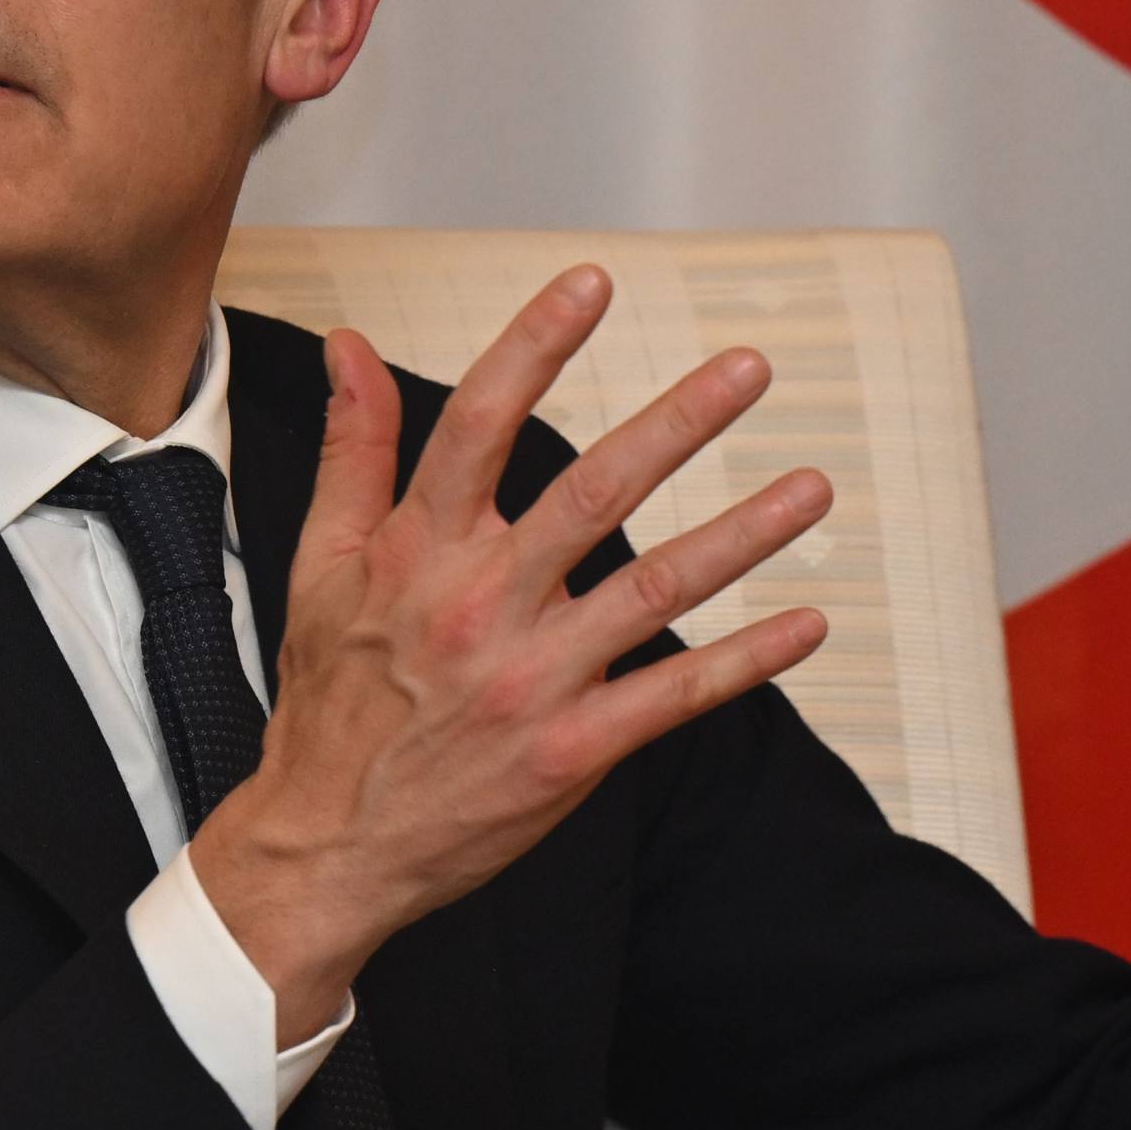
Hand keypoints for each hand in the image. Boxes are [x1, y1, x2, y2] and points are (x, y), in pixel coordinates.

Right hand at [192, 266, 833, 1041]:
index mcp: (418, 550)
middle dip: (679, 422)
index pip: (481, 422)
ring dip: (743, 534)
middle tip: (749, 368)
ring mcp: (530, 679)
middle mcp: (479, 604)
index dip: (537, 345)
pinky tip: (806, 623)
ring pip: (655, 589)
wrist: (326, 846)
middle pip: (593, 491)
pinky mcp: (570, 751)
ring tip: (812, 486)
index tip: (592, 282)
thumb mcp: (318, 565)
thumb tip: (354, 347)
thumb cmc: (331, 703)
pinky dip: (746, 661)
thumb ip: (354, 450)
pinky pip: (674, 696)